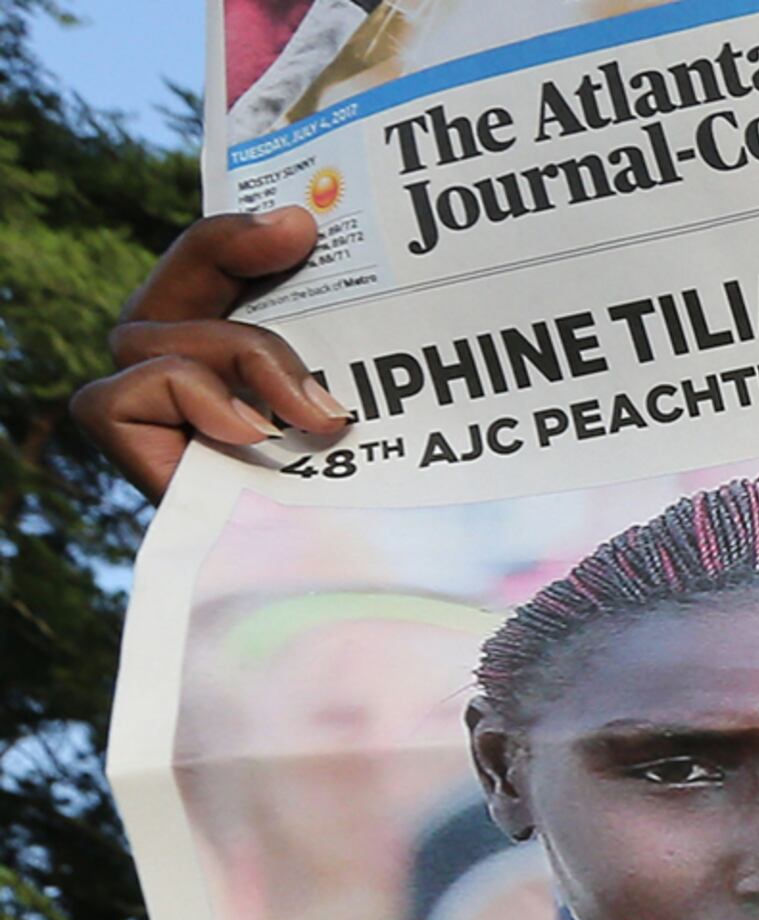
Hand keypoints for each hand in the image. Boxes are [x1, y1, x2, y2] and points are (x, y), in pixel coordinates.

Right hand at [67, 211, 348, 498]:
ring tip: (315, 411)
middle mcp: (183, 371)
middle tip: (302, 252)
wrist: (356, 592)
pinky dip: (190, 395)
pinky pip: (127, 387)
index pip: (209, 263)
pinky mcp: (127, 441)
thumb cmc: (366, 493)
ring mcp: (151, 407)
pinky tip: (249, 430)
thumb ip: (333, 314)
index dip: (238, 231)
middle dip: (231, 261)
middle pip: (174, 283)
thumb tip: (302, 222)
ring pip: (158, 335)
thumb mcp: (360, 392)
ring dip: (241, 357)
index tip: (304, 222)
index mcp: (230, 349)